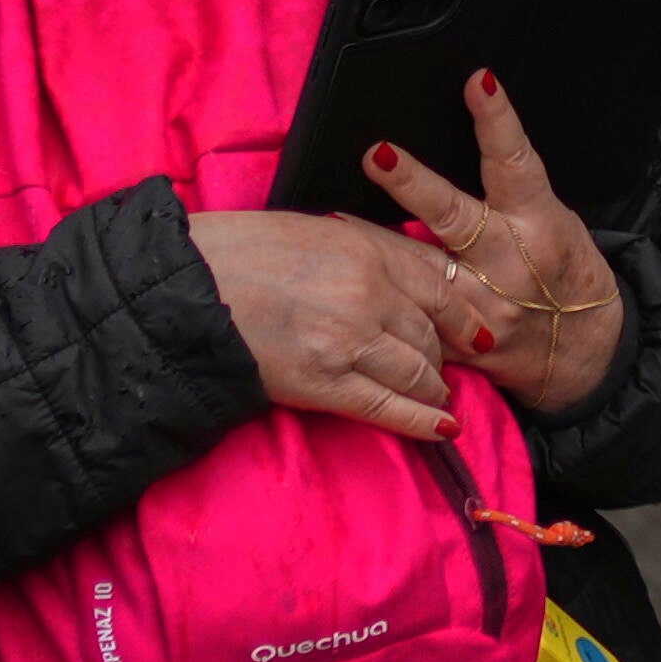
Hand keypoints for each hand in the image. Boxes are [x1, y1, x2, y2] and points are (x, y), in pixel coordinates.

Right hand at [188, 202, 482, 434]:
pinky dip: (421, 421)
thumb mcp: (315, 233)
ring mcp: (350, 341)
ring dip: (433, 389)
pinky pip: (388, 408)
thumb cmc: (240, 253)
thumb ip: (365, 253)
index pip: (440, 287)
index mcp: (367, 250)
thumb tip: (402, 277)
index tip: (475, 333)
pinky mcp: (324, 383)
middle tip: (444, 369)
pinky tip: (443, 428)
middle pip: (431, 334)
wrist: (185, 289)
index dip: (464, 316)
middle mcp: (369, 295)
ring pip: (417, 372)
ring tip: (437, 397)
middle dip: (442, 356)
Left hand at [365, 74, 632, 418]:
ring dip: (376, 245)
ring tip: (332, 222)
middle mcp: (512, 261)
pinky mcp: (465, 345)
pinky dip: (386, 300)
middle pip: (457, 217)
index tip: (480, 81)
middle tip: (378, 154)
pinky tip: (352, 284)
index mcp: (538, 221)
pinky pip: (419, 320)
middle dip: (414, 184)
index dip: (498, 120)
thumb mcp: (551, 221)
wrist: (584, 352)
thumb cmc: (564, 271)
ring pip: (423, 271)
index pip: (515, 162)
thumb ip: (509, 194)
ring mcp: (487, 306)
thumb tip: (453, 142)